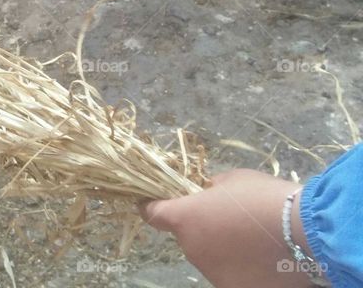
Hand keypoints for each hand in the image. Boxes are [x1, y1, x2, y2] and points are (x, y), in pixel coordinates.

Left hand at [141, 170, 315, 287]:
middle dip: (202, 227)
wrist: (302, 230)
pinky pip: (230, 274)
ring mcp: (212, 273)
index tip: (152, 204)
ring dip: (222, 248)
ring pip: (210, 256)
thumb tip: (207, 193)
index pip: (154, 214)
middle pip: (188, 236)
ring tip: (252, 239)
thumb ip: (210, 189)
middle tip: (230, 219)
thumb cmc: (262, 197)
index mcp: (185, 218)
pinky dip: (240, 266)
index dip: (152, 207)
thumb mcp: (231, 180)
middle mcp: (191, 249)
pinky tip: (260, 257)